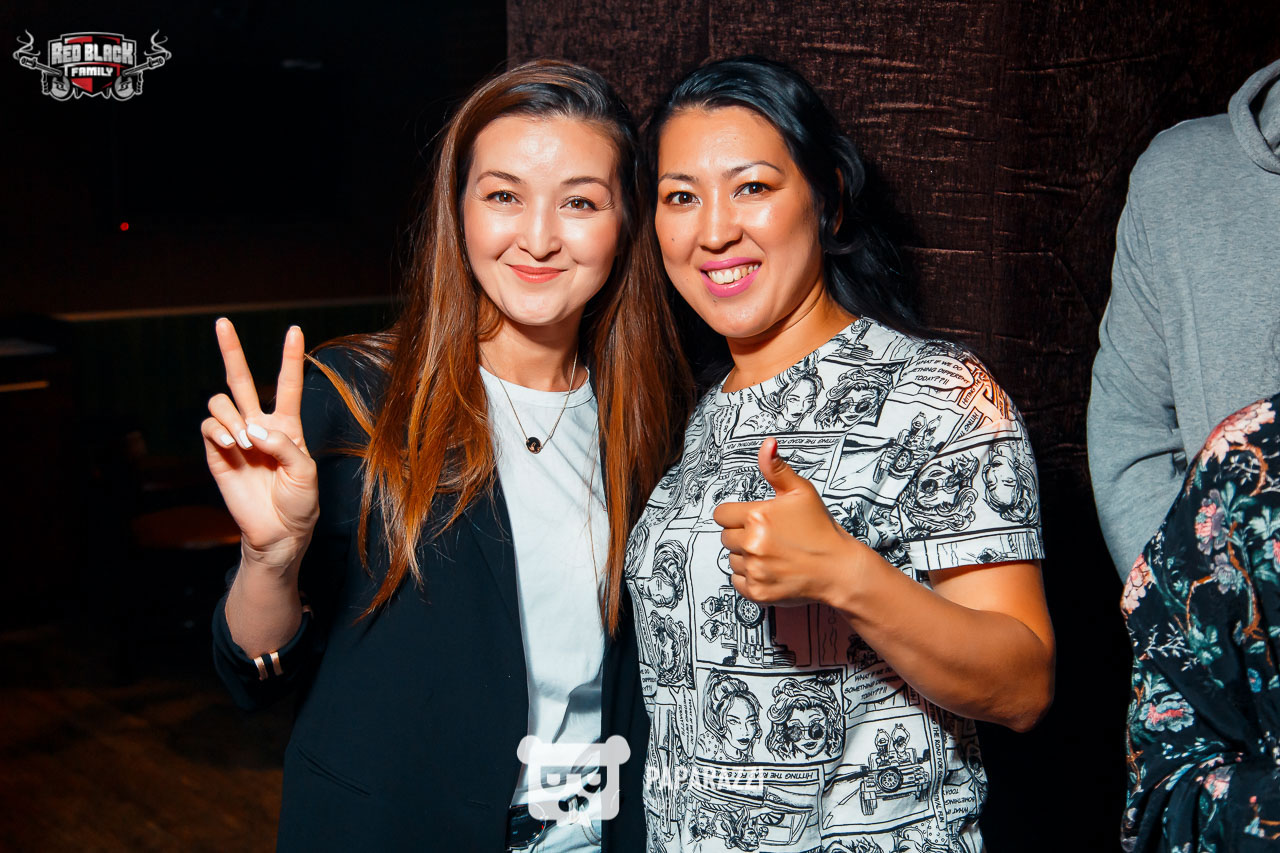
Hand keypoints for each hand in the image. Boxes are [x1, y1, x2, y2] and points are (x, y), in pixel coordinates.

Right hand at [201, 319, 317, 572]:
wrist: (279, 532)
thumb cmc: (300, 502)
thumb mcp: (305, 471)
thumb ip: (284, 445)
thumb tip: (252, 429)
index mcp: (288, 425)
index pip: (288, 384)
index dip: (291, 357)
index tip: (295, 329)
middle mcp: (259, 425)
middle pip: (241, 379)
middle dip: (231, 350)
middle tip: (222, 322)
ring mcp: (236, 438)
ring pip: (221, 402)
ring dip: (231, 415)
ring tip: (244, 442)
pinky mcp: (216, 454)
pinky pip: (209, 427)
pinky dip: (219, 430)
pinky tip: (233, 445)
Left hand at [713, 438, 870, 606]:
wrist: (838, 568)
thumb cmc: (820, 528)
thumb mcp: (801, 492)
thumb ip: (776, 468)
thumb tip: (767, 443)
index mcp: (757, 517)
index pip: (721, 515)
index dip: (735, 515)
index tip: (752, 520)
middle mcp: (751, 544)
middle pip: (725, 537)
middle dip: (741, 535)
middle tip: (768, 537)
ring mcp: (754, 570)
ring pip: (731, 559)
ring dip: (745, 557)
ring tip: (772, 554)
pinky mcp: (757, 591)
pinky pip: (737, 581)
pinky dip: (749, 577)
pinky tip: (769, 570)